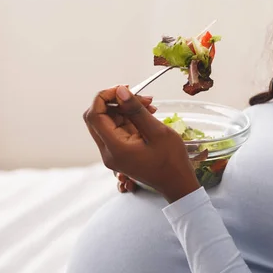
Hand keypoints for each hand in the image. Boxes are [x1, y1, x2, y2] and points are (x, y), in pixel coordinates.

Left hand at [83, 85, 200, 202]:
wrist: (177, 183)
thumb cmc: (172, 161)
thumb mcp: (157, 132)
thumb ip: (136, 110)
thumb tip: (120, 91)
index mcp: (115, 148)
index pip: (95, 115)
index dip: (105, 97)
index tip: (124, 89)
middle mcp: (108, 152)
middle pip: (98, 117)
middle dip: (116, 102)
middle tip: (140, 97)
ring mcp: (113, 153)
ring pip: (108, 122)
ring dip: (125, 109)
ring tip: (150, 105)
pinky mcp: (120, 153)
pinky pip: (118, 130)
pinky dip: (129, 119)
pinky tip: (147, 114)